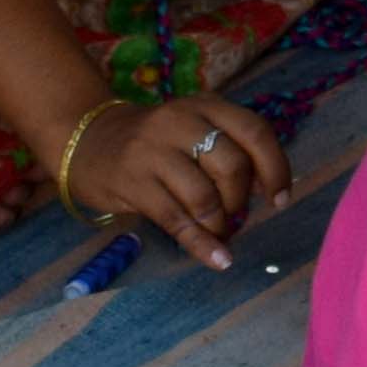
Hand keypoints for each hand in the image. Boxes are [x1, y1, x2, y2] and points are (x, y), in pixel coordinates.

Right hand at [67, 91, 287, 266]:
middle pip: (232, 166)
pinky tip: (218, 260)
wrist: (86, 140)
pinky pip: (177, 220)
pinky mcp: (133, 183)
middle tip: (234, 215)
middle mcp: (180, 121)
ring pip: (205, 196)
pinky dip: (202, 244)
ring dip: (220, 224)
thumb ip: (229, 149)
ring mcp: (153, 151)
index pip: (255, 132)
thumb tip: (265, 190)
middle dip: (240, 201)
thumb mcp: (194, 128)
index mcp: (205, 106)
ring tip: (218, 232)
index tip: (280, 199)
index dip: (275, 169)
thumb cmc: (155, 143)